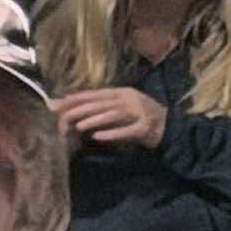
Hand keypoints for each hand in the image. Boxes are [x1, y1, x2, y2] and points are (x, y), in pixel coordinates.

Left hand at [52, 88, 168, 147]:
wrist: (169, 127)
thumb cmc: (141, 119)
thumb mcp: (122, 109)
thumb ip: (103, 110)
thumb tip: (78, 113)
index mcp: (123, 93)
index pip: (97, 94)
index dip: (79, 98)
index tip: (61, 103)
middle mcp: (130, 99)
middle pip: (102, 103)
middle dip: (82, 109)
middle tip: (64, 116)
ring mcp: (139, 113)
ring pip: (112, 115)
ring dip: (94, 120)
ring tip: (78, 126)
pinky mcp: (144, 128)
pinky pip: (126, 131)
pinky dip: (111, 134)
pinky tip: (97, 137)